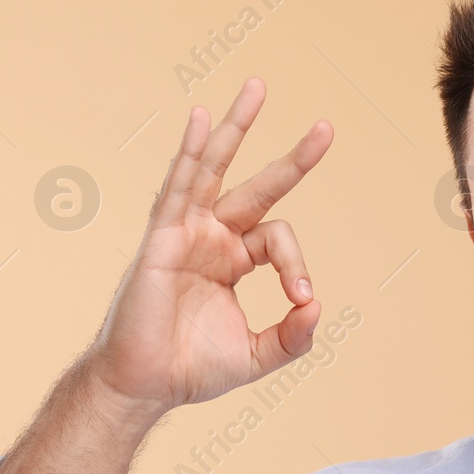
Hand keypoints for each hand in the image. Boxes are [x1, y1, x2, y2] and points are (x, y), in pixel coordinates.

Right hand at [84, 77, 332, 420]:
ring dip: (236, 128)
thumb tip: (317, 306)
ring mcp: (186, 232)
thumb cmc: (192, 369)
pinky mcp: (162, 237)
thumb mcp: (257, 354)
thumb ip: (292, 336)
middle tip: (327, 128)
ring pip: (215, 169)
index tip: (301, 298)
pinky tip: (200, 118)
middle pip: (257, 185)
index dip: (298, 265)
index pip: (278, 239)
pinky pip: (178, 186)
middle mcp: (212, 238)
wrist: (146, 385)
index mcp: (234, 259)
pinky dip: (189, 151)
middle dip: (293, 158)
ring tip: (258, 88)